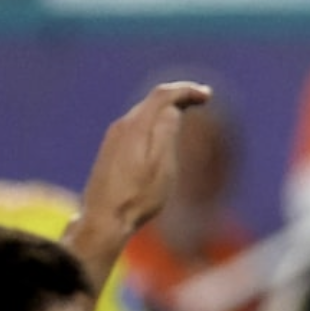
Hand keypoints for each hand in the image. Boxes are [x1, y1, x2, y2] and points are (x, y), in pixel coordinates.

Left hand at [78, 82, 214, 247]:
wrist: (103, 220)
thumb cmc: (137, 198)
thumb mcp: (162, 166)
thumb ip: (167, 132)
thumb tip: (172, 109)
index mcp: (136, 126)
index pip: (163, 95)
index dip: (186, 90)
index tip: (207, 95)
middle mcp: (121, 126)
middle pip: (153, 102)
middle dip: (178, 98)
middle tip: (200, 100)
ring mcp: (112, 139)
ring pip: (143, 114)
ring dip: (165, 111)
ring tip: (184, 114)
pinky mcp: (109, 152)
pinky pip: (135, 128)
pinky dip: (152, 125)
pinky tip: (159, 137)